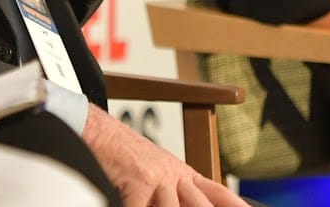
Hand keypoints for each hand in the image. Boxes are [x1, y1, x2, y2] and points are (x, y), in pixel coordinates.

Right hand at [81, 104, 243, 206]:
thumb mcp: (153, 170)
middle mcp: (174, 175)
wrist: (94, 130)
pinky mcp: (137, 182)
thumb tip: (179, 199)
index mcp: (181, 173)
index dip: (235, 206)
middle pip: (200, 206)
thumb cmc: (118, 153)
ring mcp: (158, 178)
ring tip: (149, 203)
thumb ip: (173, 190)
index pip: (217, 194)